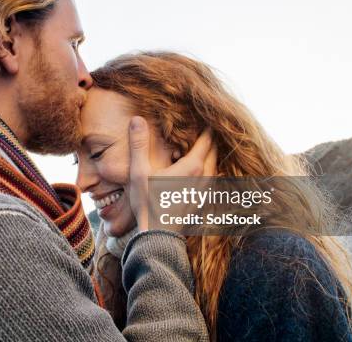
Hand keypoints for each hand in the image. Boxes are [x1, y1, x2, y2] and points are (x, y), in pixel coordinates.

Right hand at [128, 116, 216, 230]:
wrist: (157, 236)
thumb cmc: (147, 203)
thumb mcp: (139, 172)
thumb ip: (139, 144)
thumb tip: (137, 119)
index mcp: (192, 166)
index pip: (206, 140)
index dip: (206, 126)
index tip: (203, 114)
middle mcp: (204, 177)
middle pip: (214, 151)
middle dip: (209, 138)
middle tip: (203, 126)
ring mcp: (205, 190)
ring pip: (214, 165)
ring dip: (209, 154)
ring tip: (201, 145)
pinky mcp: (202, 200)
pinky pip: (211, 178)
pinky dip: (207, 168)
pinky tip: (197, 169)